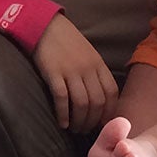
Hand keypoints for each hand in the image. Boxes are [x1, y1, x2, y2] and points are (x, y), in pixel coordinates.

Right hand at [32, 14, 116, 130]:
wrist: (45, 26)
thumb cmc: (66, 43)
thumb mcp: (88, 55)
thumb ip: (95, 73)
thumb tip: (100, 99)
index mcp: (99, 64)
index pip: (112, 94)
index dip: (109, 112)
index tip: (103, 124)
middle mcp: (88, 68)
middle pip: (98, 102)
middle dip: (93, 121)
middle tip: (86, 130)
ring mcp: (71, 71)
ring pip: (82, 104)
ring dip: (80, 121)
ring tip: (74, 129)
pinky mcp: (53, 73)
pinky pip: (62, 99)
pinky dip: (63, 114)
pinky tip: (62, 123)